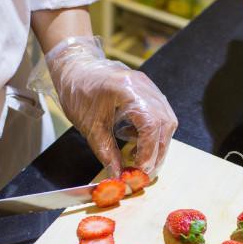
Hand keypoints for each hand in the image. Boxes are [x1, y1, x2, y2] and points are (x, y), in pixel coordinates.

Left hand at [45, 37, 177, 175]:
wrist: (75, 68)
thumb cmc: (78, 92)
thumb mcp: (90, 127)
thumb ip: (107, 153)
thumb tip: (118, 175)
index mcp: (127, 90)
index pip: (150, 125)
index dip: (149, 151)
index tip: (141, 169)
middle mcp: (144, 86)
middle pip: (165, 124)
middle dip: (157, 151)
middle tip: (145, 171)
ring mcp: (149, 87)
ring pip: (167, 120)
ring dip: (158, 143)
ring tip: (142, 158)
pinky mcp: (149, 91)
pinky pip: (161, 114)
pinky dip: (154, 132)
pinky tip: (137, 139)